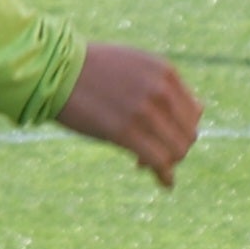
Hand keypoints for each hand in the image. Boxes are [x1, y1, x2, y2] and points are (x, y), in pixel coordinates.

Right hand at [55, 44, 201, 187]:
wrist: (55, 69)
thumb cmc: (89, 69)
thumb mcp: (133, 65)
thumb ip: (159, 84)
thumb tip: (189, 109)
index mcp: (164, 73)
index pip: (194, 112)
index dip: (181, 129)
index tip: (162, 137)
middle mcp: (160, 91)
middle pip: (187, 133)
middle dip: (174, 148)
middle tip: (152, 154)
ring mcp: (144, 112)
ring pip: (176, 150)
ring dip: (167, 162)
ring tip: (145, 163)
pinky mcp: (125, 132)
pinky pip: (159, 161)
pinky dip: (165, 176)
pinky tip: (165, 183)